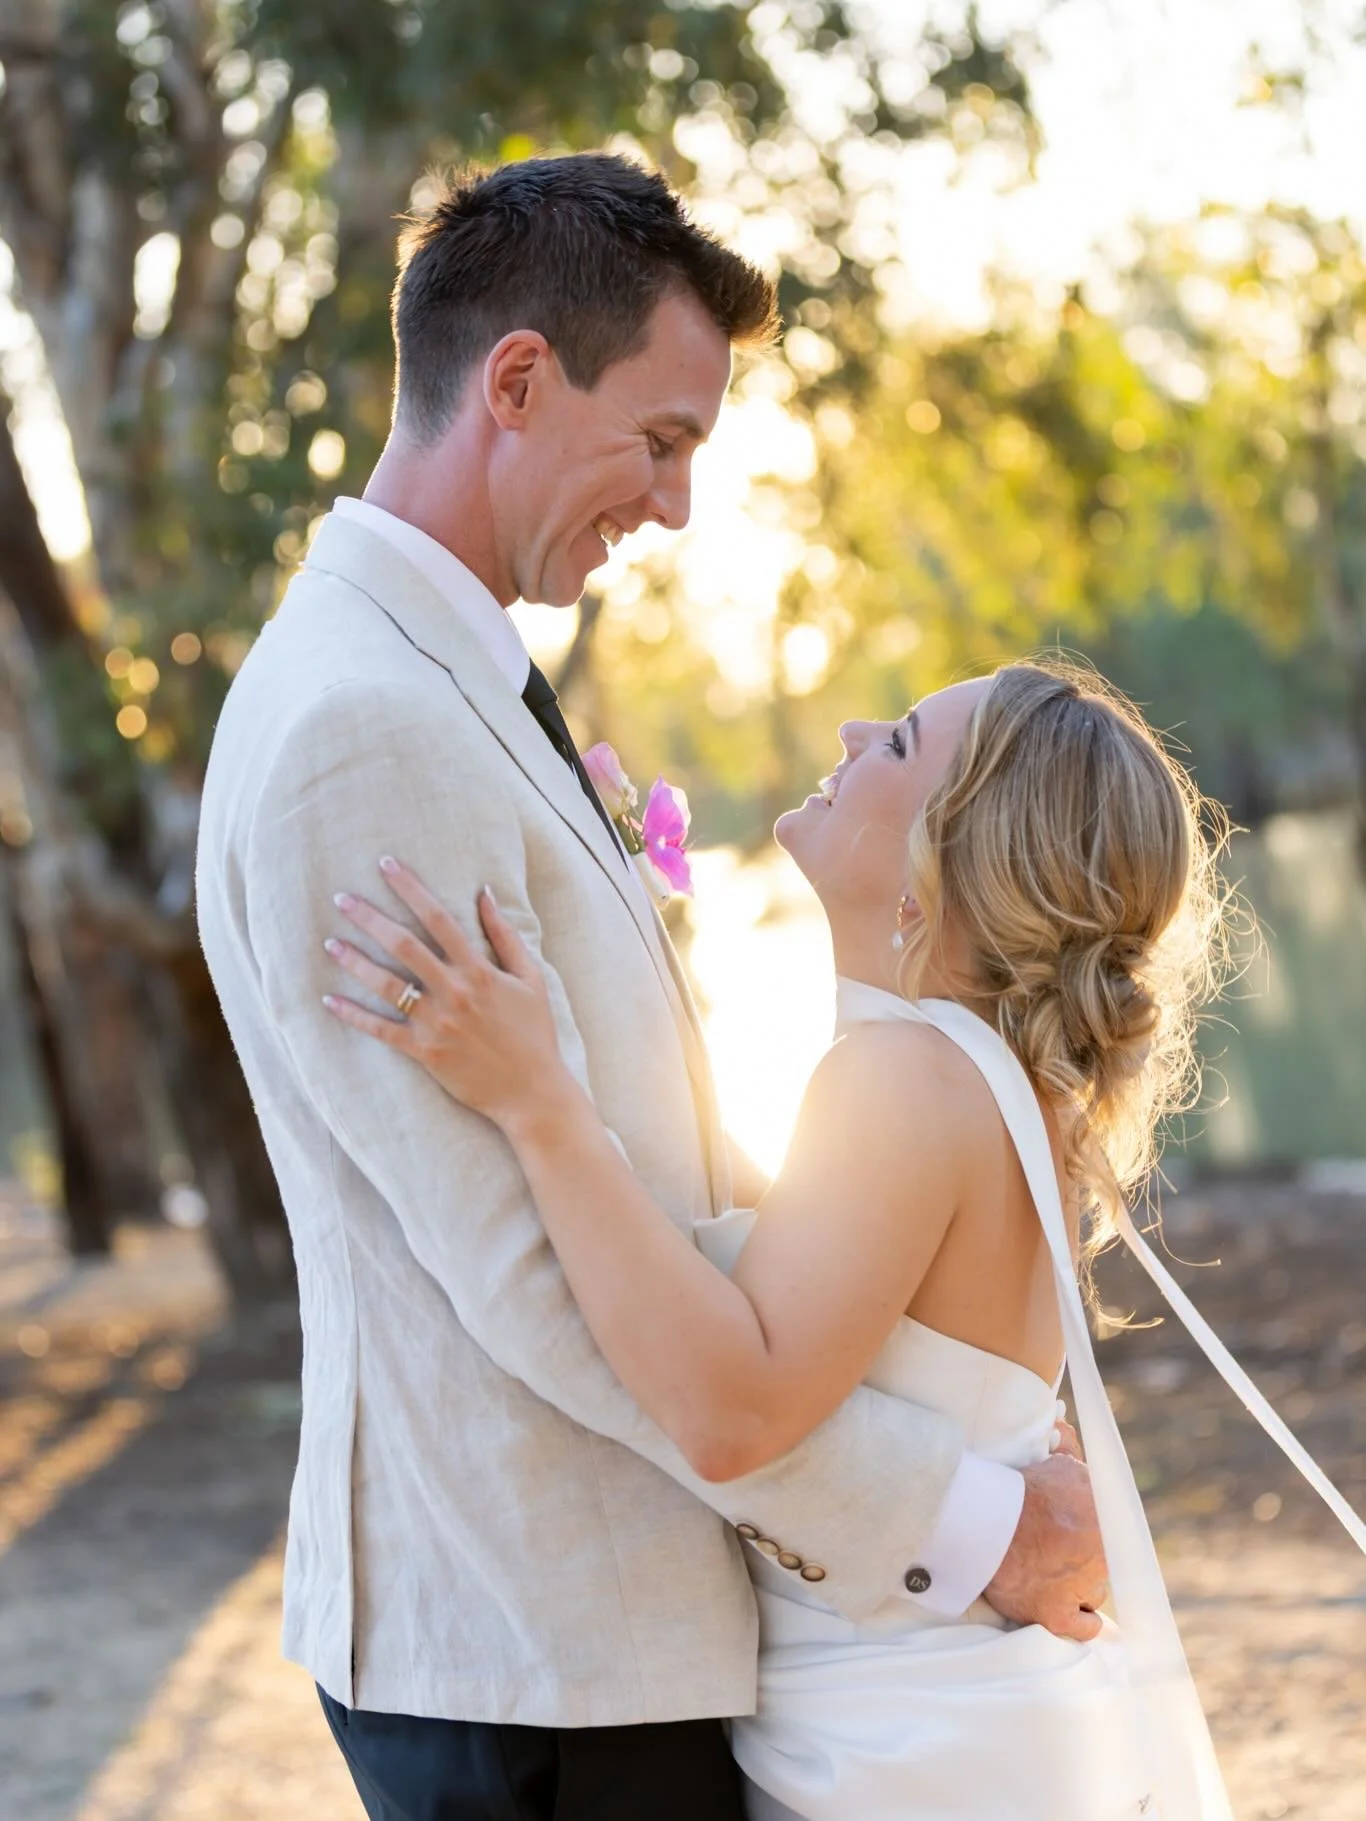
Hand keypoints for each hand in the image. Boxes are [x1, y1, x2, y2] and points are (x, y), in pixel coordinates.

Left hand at [322, 858, 563, 1128]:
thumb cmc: (534, 1033)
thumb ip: (505, 935)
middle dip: (370, 918)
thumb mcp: (530, 979)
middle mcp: (454, 992)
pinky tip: (329, 1001)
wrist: (532, 1091)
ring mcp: (437, 1023)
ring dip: (355, 962)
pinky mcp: (425, 1053)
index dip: (410, 888)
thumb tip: (485, 893)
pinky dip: (354, 1016)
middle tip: (342, 898)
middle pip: (404, 945)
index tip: (386, 865)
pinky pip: (382, 1031)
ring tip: (330, 943)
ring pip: (386, 985)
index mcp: (479, 971)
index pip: (439, 918)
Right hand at [982, 1452, 1108, 1642]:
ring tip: (1052, 1573)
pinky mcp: (1057, 1615)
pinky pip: (1085, 1626)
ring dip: (1079, 1587)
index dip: (1098, 1535)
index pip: (1118, 1536)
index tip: (1083, 1534)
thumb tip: (1065, 1426)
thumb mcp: (1056, 1463)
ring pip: (1094, 1593)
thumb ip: (1070, 1452)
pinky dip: (1080, 1621)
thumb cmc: (1021, 1489)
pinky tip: (1072, 1611)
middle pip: (1104, 1563)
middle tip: (1059, 1548)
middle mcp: (1102, 1557)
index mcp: (1107, 1521)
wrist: (987, 1521)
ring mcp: (1081, 1588)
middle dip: (1086, 1557)